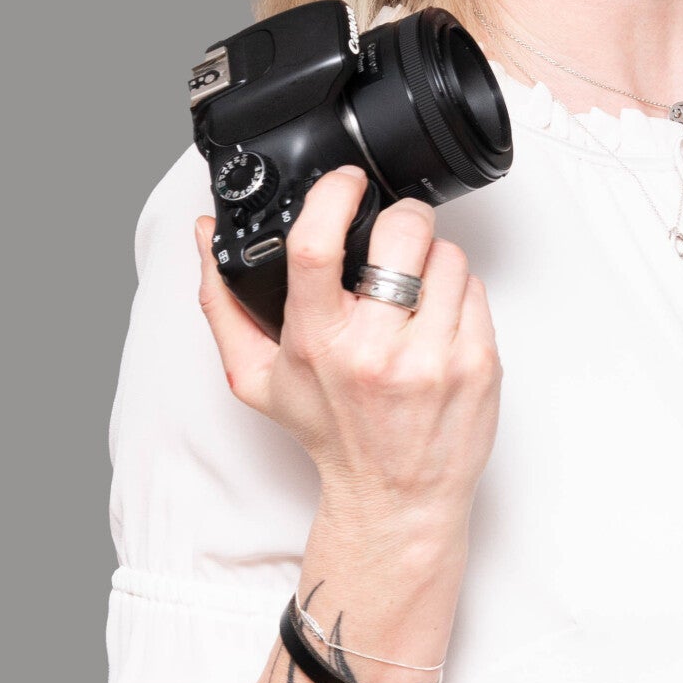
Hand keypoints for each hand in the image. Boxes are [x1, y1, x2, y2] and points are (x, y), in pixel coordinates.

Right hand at [195, 165, 500, 525]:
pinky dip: (458, 296)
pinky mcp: (478, 366)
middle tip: (394, 237)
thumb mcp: (256, 378)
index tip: (344, 182)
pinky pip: (477, 292)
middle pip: (403, 233)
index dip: (333, 196)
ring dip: (432, 261)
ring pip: (449, 257)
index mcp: (318, 344)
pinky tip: (437, 324)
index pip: (317, 247)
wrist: (395, 500)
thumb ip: (224, 303)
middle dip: (401, 220)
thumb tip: (203, 234)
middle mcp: (377, 352)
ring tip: (414, 294)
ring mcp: (434, 359)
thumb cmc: (330, 436)